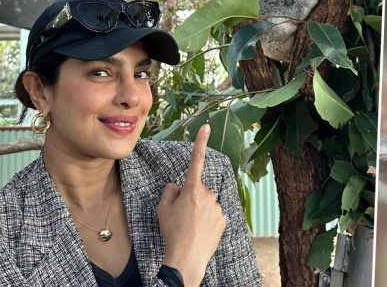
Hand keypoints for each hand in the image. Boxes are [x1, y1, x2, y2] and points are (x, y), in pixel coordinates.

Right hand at [157, 125, 226, 286]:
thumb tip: (177, 187)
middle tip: (181, 216)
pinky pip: (213, 215)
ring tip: (189, 227)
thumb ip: (169, 192)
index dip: (200, 142)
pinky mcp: (224, 219)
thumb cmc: (172, 232)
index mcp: (192, 189)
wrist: (186, 258)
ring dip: (199, 210)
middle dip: (191, 198)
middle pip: (198, 190)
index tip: (206, 127)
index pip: (196, 160)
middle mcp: (208, 195)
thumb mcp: (162, 209)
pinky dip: (207, 221)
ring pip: (206, 203)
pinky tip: (199, 232)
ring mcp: (218, 207)